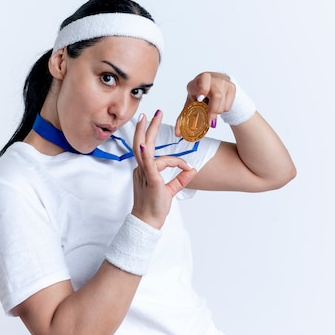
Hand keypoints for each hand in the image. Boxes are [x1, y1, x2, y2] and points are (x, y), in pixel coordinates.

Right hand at [132, 110, 196, 228]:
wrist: (148, 222)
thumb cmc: (155, 208)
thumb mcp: (170, 190)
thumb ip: (181, 180)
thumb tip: (192, 170)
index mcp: (145, 171)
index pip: (158, 156)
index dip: (175, 160)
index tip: (187, 167)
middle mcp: (141, 169)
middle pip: (142, 143)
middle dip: (147, 127)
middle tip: (152, 113)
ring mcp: (144, 174)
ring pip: (143, 149)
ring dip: (146, 132)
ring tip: (150, 117)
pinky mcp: (150, 180)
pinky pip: (148, 165)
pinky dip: (146, 155)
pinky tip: (145, 146)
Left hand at [175, 72, 235, 136]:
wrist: (214, 83)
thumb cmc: (199, 94)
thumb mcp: (190, 103)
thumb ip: (183, 118)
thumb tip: (178, 134)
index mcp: (198, 81)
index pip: (202, 81)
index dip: (202, 89)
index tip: (200, 99)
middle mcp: (211, 79)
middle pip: (216, 96)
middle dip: (213, 111)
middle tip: (209, 121)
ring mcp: (223, 82)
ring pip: (222, 104)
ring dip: (216, 112)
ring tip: (211, 109)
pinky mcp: (232, 87)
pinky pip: (228, 106)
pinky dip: (223, 110)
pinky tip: (218, 105)